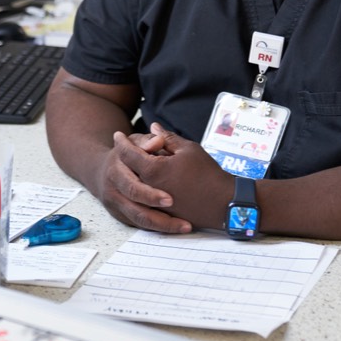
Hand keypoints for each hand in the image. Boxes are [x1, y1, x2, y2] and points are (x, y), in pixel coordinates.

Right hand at [92, 130, 192, 233]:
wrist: (105, 171)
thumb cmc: (129, 155)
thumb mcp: (138, 141)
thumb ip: (150, 141)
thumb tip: (158, 141)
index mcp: (117, 163)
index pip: (134, 178)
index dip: (152, 190)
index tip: (172, 199)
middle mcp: (113, 183)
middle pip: (134, 198)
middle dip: (158, 208)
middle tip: (180, 214)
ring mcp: (114, 201)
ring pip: (137, 217)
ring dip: (162, 224)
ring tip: (185, 226)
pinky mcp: (119, 214)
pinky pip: (138, 224)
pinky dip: (157, 227)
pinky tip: (175, 227)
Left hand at [120, 123, 234, 230]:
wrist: (223, 203)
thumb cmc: (207, 173)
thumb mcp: (188, 149)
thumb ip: (167, 138)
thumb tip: (153, 127)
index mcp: (152, 170)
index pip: (128, 154)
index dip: (122, 142)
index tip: (118, 135)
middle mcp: (148, 188)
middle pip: (126, 171)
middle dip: (122, 157)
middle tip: (121, 147)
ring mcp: (153, 203)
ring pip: (133, 187)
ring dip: (130, 173)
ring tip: (130, 162)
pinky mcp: (161, 213)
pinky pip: (143, 200)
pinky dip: (140, 188)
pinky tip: (143, 180)